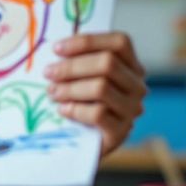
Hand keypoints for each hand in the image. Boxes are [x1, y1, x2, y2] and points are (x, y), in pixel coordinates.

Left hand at [44, 32, 146, 156]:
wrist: (78, 143)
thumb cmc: (76, 102)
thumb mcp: (78, 77)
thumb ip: (75, 60)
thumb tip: (56, 47)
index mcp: (130, 66)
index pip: (119, 43)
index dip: (87, 41)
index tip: (56, 49)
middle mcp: (136, 86)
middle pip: (108, 63)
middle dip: (72, 66)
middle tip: (48, 73)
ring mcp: (131, 109)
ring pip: (101, 88)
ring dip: (70, 88)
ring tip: (52, 92)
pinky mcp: (121, 131)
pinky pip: (98, 114)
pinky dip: (75, 109)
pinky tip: (63, 110)